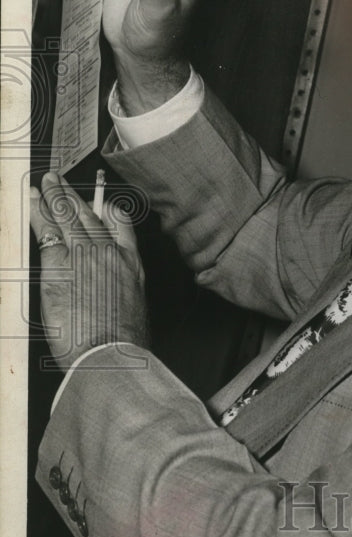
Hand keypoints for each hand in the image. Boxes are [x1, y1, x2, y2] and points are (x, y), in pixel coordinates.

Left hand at [30, 173, 149, 373]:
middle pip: (90, 215)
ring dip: (55, 196)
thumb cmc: (121, 345)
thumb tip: (111, 301)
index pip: (120, 224)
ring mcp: (85, 256)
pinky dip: (39, 212)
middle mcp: (110, 254)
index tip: (100, 201)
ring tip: (46, 183)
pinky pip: (48, 229)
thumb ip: (120, 297)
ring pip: (68, 216)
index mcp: (131, 266)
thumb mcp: (133, 315)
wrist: (110, 355)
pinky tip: (32, 201)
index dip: (107, 208)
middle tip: (60, 182)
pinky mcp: (60, 264)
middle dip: (73, 196)